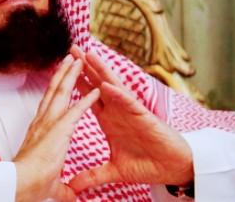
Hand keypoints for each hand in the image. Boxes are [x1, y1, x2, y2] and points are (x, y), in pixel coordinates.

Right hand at [14, 55, 100, 201]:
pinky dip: (88, 99)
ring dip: (72, 75)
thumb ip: (63, 187)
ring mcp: (49, 123)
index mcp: (39, 131)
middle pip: (54, 91)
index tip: (60, 79)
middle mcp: (42, 122)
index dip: (55, 90)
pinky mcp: (59, 129)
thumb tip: (71, 196)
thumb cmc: (29, 184)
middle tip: (70, 58)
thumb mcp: (51, 184)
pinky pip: (77, 110)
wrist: (20, 184)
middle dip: (62, 73)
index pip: (49, 105)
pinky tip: (97, 89)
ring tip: (79, 60)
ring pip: (62, 93)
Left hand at [69, 45, 193, 192]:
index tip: (61, 70)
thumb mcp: (114, 171)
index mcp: (109, 120)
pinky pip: (129, 103)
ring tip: (88, 55)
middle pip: (98, 84)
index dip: (75, 83)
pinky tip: (107, 85)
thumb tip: (73, 185)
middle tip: (71, 49)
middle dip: (85, 67)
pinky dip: (118, 94)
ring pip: (113, 87)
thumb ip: (93, 175)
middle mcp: (118, 111)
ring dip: (100, 71)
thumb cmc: (148, 164)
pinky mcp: (144, 117)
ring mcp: (131, 112)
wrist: (173, 170)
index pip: (88, 97)